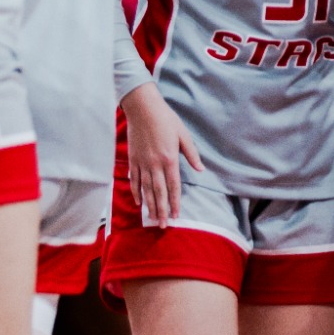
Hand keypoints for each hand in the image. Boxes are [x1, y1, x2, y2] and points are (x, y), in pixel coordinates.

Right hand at [124, 86, 201, 225]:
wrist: (143, 108)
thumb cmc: (166, 119)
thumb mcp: (183, 135)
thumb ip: (192, 154)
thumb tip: (200, 170)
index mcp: (170, 159)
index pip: (173, 186)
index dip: (174, 202)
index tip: (175, 215)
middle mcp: (155, 164)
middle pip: (159, 192)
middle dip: (161, 210)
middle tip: (162, 225)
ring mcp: (142, 163)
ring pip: (146, 189)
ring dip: (149, 205)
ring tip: (151, 218)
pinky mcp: (133, 160)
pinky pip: (135, 180)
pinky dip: (136, 192)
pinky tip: (139, 202)